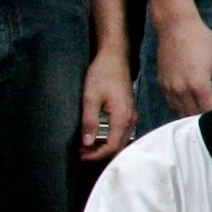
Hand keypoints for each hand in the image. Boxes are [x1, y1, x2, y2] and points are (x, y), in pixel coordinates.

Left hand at [77, 46, 135, 161]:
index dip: (96, 155)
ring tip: (85, 146)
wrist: (115, 57)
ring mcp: (131, 115)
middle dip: (100, 153)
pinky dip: (108, 138)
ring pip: (120, 140)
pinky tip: (96, 136)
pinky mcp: (128, 111)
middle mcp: (131, 119)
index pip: (112, 146)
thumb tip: (86, 143)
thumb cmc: (102, 74)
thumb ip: (89, 122)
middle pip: (118, 146)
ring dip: (104, 146)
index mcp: (122, 117)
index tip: (80, 155)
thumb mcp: (90, 98)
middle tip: (80, 153)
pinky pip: (121, 131)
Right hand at [154, 10, 211, 118]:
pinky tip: (193, 97)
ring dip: (194, 112)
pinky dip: (183, 106)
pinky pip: (172, 104)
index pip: (209, 111)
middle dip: (207, 116)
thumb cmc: (202, 41)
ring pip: (182, 112)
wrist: (176, 27)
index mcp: (198, 84)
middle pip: (194, 115)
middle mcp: (181, 90)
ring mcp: (169, 88)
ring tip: (207, 102)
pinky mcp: (162, 85)